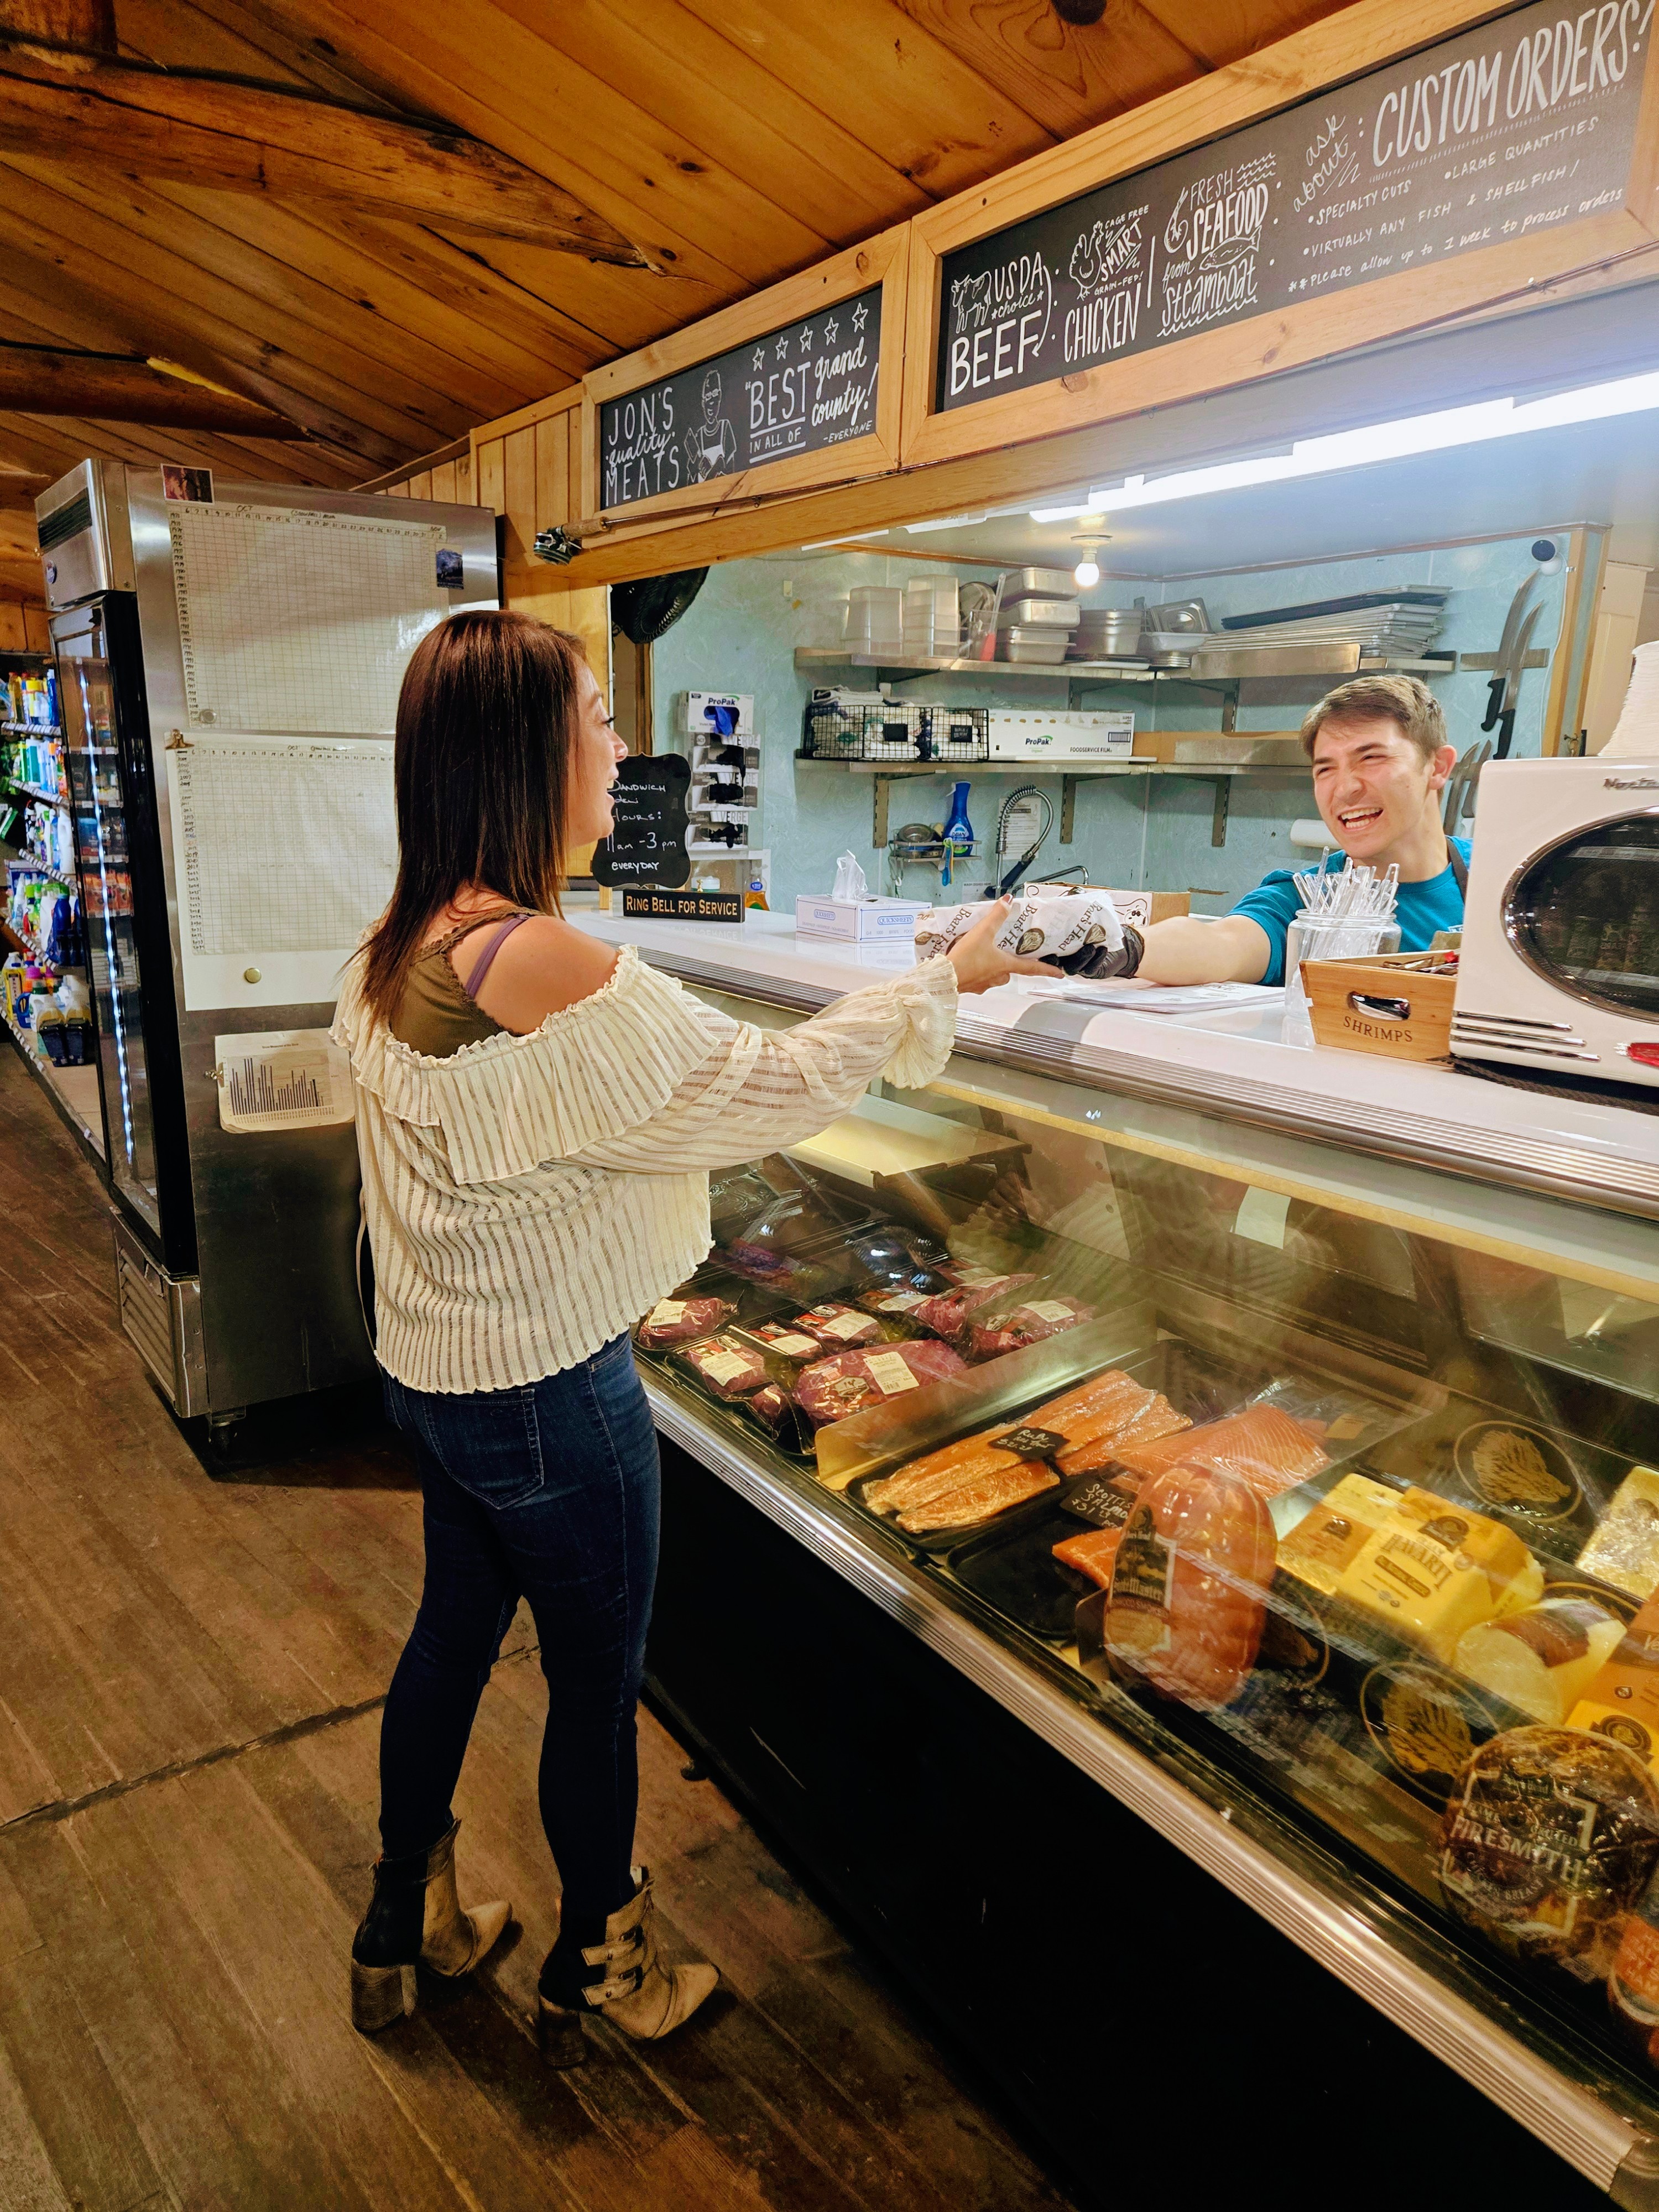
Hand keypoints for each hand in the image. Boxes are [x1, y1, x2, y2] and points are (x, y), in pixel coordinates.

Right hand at [943, 898, 1060, 994]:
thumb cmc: (965, 958)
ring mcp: (984, 984)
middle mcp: (998, 977)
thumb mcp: (983, 932)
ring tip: (981, 954)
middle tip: (1004, 954)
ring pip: (995, 975)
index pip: (1032, 968)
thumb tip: (1009, 900)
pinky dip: (977, 971)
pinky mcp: (972, 987)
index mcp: (1005, 965)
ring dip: (991, 967)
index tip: (1059, 974)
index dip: (1047, 970)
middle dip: (1009, 963)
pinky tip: (968, 963)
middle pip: (1011, 970)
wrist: (943, 979)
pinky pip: (980, 978)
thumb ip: (997, 916)